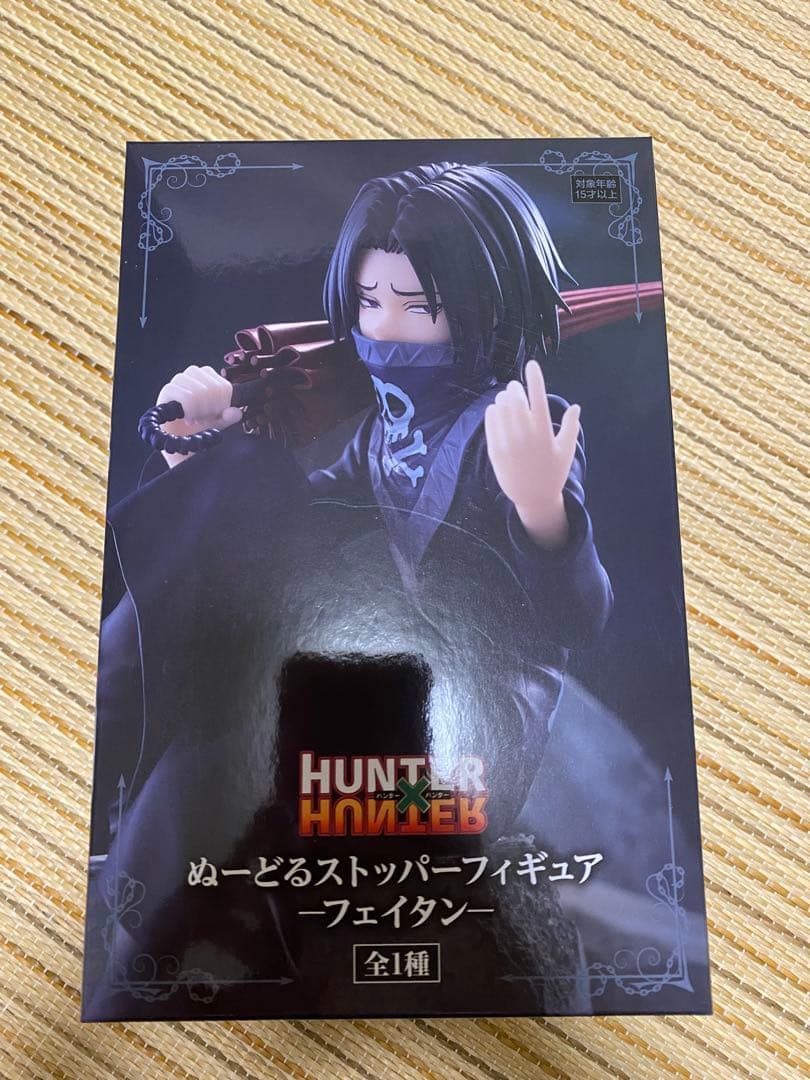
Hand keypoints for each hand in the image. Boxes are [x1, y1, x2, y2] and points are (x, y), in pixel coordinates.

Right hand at [156, 365, 241, 466]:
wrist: (177, 438)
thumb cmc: (198, 425)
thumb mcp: (218, 422)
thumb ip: (229, 417)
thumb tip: (236, 413)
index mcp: (209, 375)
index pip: (224, 387)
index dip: (223, 406)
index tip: (216, 416)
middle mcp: (194, 372)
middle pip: (213, 389)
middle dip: (211, 410)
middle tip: (205, 419)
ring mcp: (180, 379)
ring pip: (200, 391)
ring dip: (201, 412)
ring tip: (196, 420)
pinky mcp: (168, 389)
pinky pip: (186, 397)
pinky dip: (191, 412)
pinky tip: (188, 419)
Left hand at [484, 360, 580, 549]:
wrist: (533, 498)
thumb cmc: (553, 473)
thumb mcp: (566, 451)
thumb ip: (570, 427)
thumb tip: (575, 407)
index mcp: (544, 433)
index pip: (538, 398)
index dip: (535, 378)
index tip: (532, 364)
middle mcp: (524, 436)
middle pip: (515, 399)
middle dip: (515, 388)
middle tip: (516, 387)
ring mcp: (508, 443)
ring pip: (500, 407)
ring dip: (503, 397)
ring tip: (507, 399)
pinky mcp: (495, 450)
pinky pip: (490, 421)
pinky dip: (493, 410)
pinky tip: (497, 410)